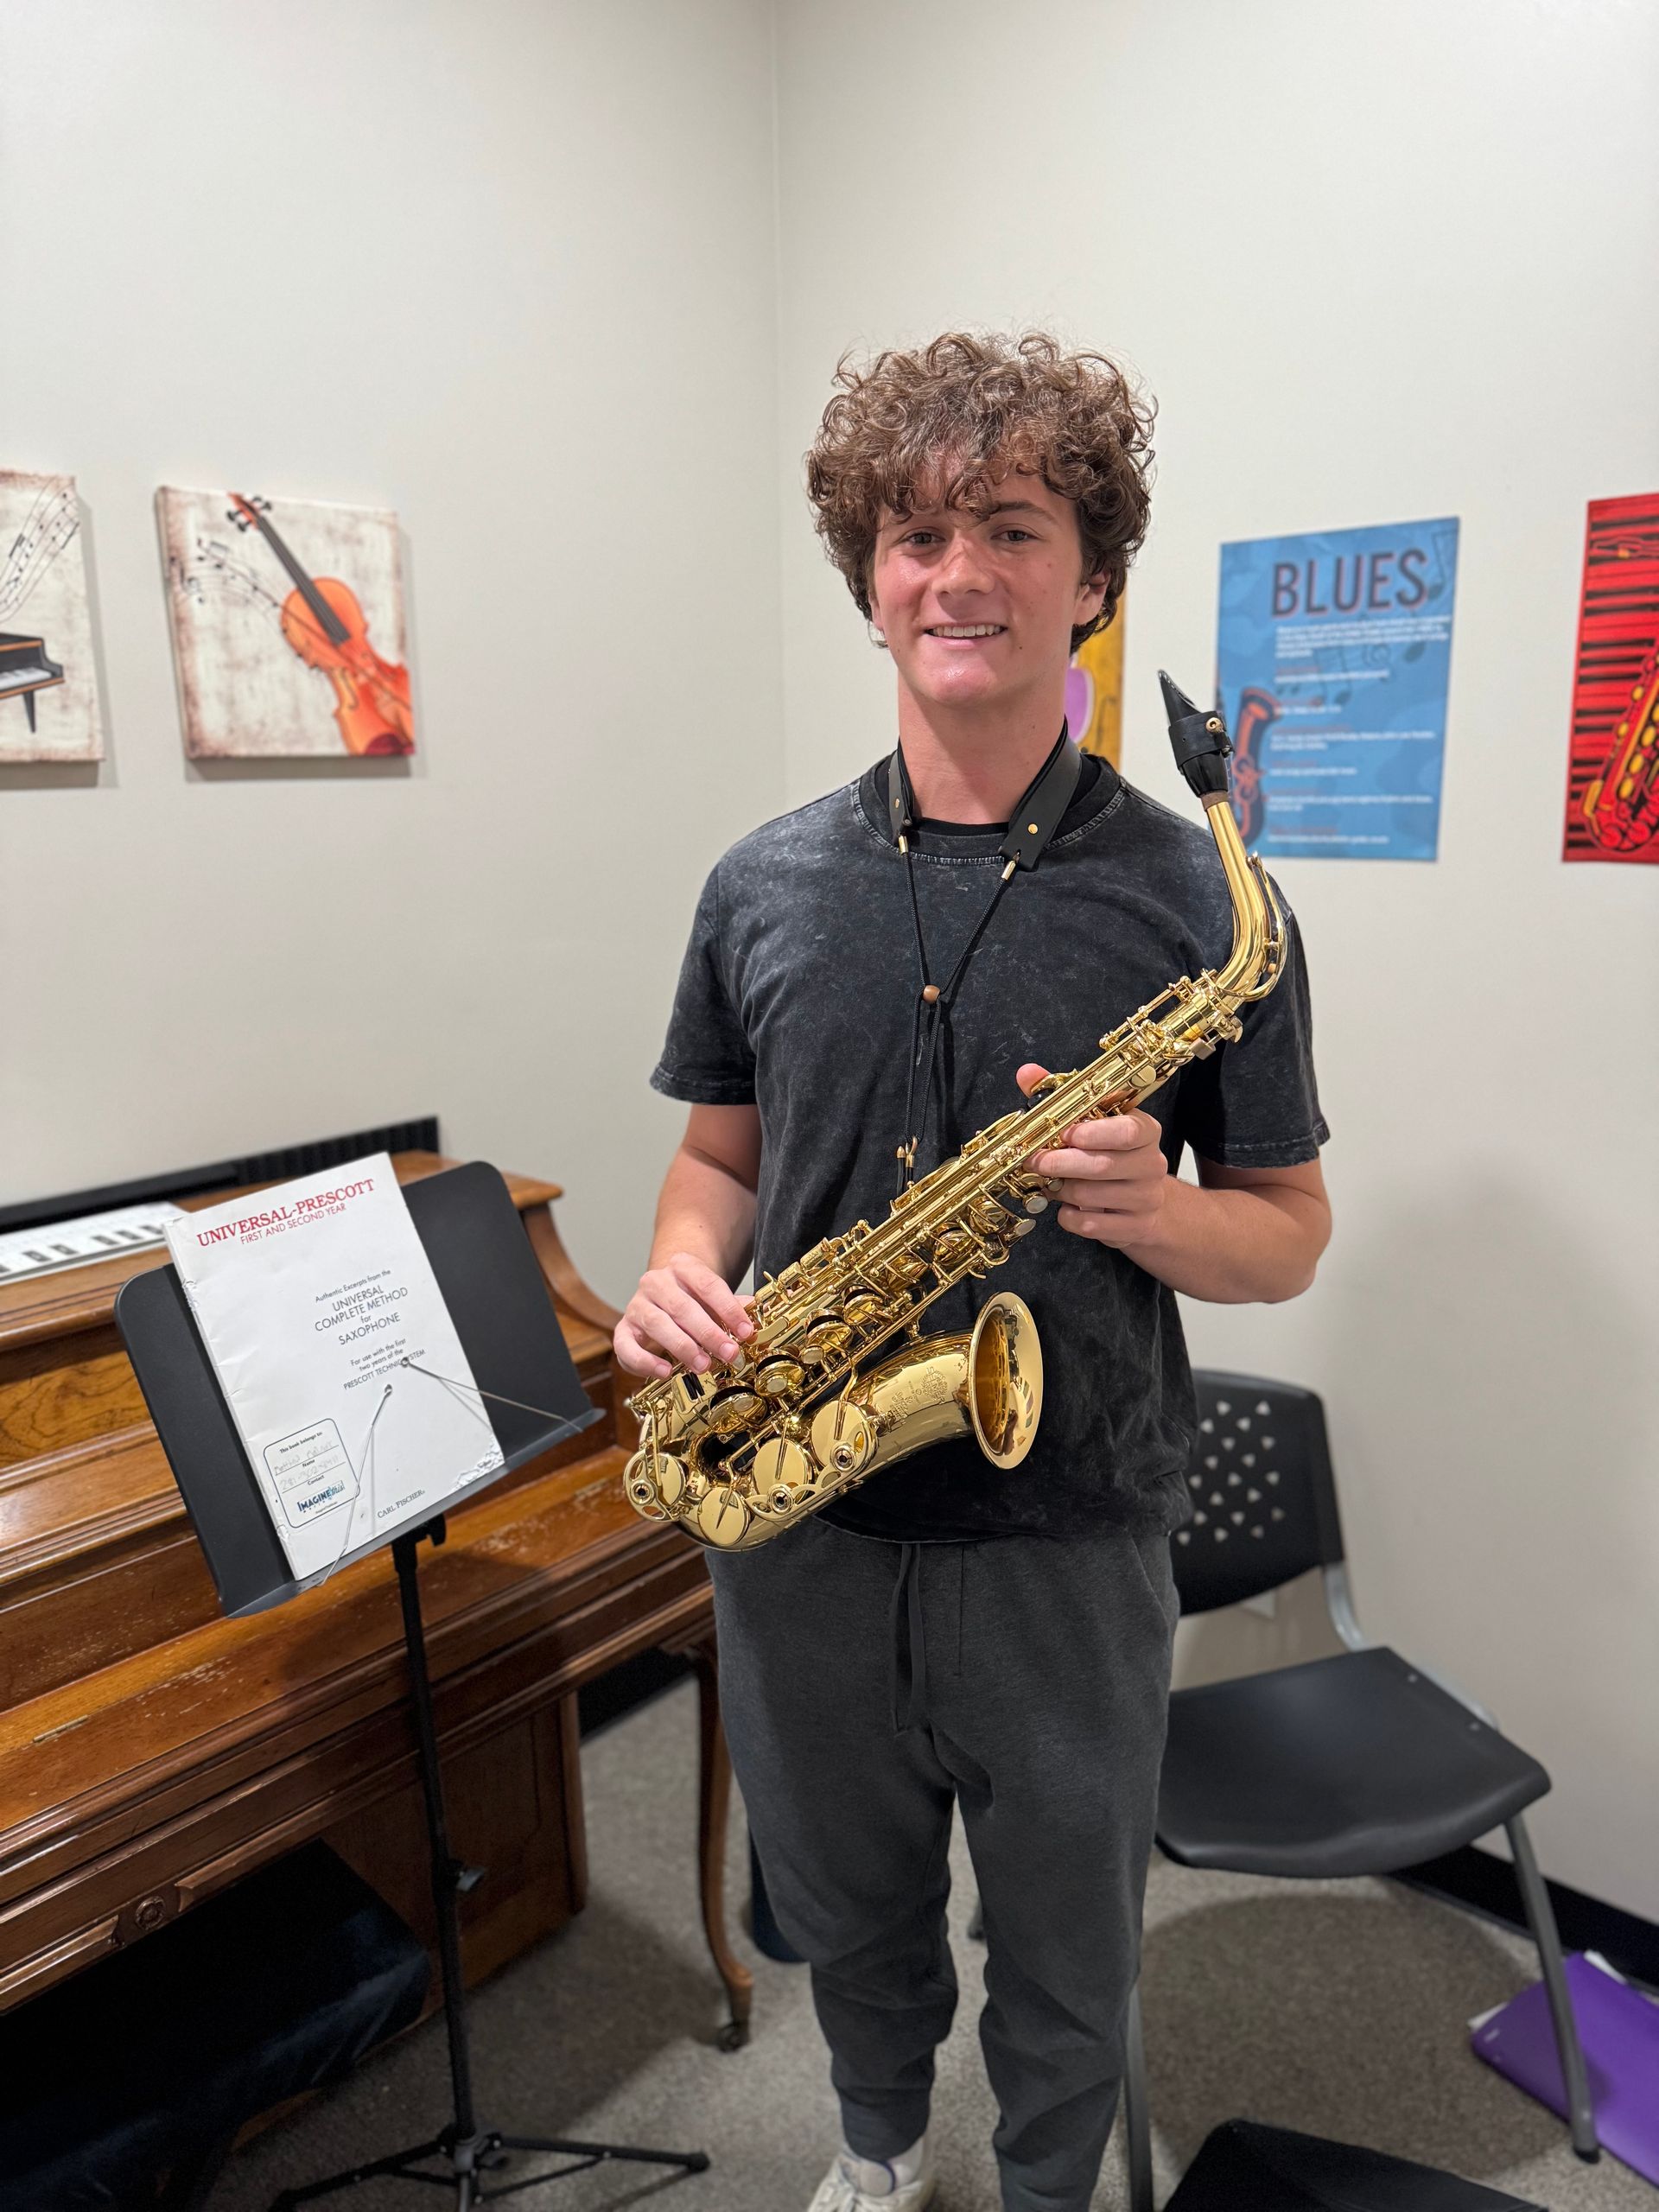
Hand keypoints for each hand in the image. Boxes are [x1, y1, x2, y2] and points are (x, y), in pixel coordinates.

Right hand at [614, 1254, 754, 1379]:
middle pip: (682, 1306)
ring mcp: (637, 1305)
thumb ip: (730, 1307)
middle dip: (708, 1333)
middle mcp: (656, 1282)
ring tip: (703, 1364)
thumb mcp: (713, 1299)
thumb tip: (751, 1315)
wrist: (662, 1297)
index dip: (728, 1309)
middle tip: (728, 1353)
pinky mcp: (624, 1329)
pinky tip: (664, 1372)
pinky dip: (645, 1361)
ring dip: (682, 1346)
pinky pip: (627, 1346)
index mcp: (682, 1267)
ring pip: (656, 1323)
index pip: (707, 1284)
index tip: (745, 1331)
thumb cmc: (692, 1301)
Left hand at [1016, 1064, 1170, 1250]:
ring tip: (1051, 1184)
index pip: (1127, 1131)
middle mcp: (1151, 1164)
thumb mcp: (1091, 1123)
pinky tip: (1066, 1208)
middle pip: (1102, 1166)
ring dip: (1061, 1191)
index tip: (1065, 1133)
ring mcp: (1146, 1199)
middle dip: (1061, 1164)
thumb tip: (1027, 1073)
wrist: (1141, 1203)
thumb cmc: (1108, 1154)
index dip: (1093, 1133)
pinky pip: (1091, 1226)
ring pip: (1091, 1197)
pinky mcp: (1135, 1227)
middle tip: (1035, 1161)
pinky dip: (1069, 1218)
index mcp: (1145, 1131)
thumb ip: (1060, 1097)